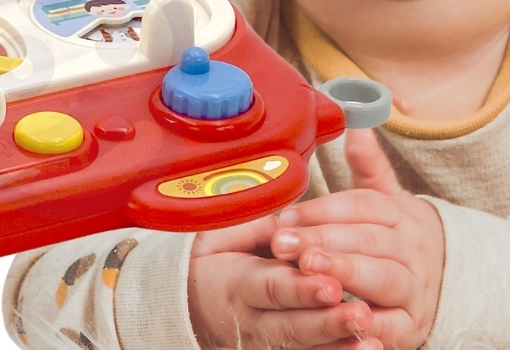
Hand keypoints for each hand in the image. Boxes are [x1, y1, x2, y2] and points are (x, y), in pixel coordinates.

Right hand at [188, 215, 380, 348]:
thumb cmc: (214, 258)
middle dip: (327, 321)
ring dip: (338, 344)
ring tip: (370, 336)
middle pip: (293, 325)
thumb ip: (256, 228)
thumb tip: (290, 225)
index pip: (272, 287)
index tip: (330, 283)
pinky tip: (369, 349)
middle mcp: (254, 321)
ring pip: (305, 348)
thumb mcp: (221, 235)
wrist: (192, 302)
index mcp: (238, 284)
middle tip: (359, 313)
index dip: (301, 289)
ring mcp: (268, 343)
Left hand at [269, 130, 443, 349]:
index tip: (283, 217)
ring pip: (382, 278)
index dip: (320, 210)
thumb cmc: (393, 234)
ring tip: (308, 272)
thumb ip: (366, 163)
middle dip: (322, 241)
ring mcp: (415, 288)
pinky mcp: (412, 326)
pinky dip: (366, 323)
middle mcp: (410, 249)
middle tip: (283, 244)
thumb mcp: (383, 197)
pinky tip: (336, 315)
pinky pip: (392, 326)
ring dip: (345, 274)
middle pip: (367, 240)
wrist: (443, 280)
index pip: (359, 206)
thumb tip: (354, 120)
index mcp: (398, 213)